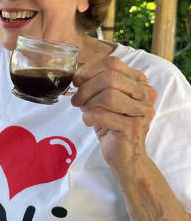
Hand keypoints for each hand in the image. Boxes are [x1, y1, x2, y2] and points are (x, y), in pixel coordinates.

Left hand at [71, 56, 156, 174]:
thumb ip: (96, 83)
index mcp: (139, 82)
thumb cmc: (113, 125)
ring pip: (107, 95)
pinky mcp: (133, 128)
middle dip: (86, 88)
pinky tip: (89, 121)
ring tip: (84, 111)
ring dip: (88, 103)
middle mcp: (145, 94)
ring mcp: (141, 111)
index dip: (89, 70)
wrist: (126, 157)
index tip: (77, 81)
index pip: (112, 63)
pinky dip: (88, 116)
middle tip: (77, 99)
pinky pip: (101, 114)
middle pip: (109, 77)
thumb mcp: (105, 99)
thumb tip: (76, 75)